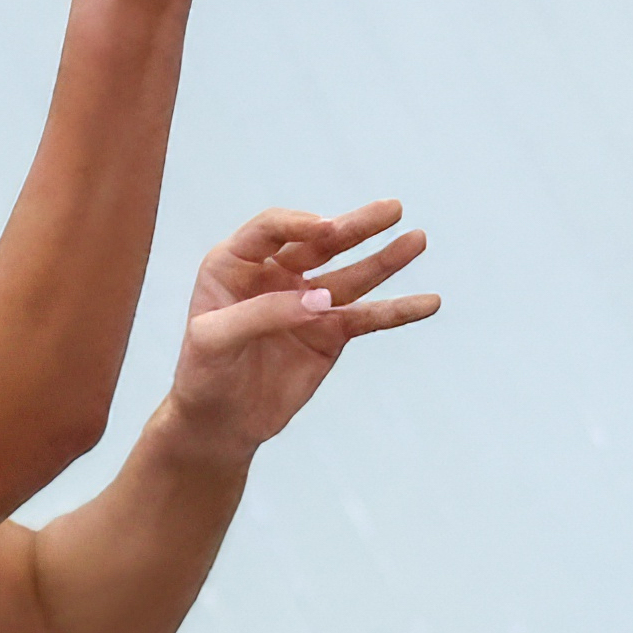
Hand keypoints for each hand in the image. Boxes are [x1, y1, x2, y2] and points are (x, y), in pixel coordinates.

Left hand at [164, 201, 434, 458]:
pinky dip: (398, 311)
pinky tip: (429, 302)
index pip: (272, 229)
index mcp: (236, 263)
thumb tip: (322, 300)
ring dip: (386, 259)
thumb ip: (262, 314)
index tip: (327, 230)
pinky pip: (368, 317)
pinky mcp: (330, 333)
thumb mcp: (213, 340)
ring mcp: (308, 303)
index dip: (299, 225)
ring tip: (418, 239)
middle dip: (356, 226)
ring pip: (352, 274)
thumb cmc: (203, 374)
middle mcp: (275, 274)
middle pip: (322, 242)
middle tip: (392, 208)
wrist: (218, 424)